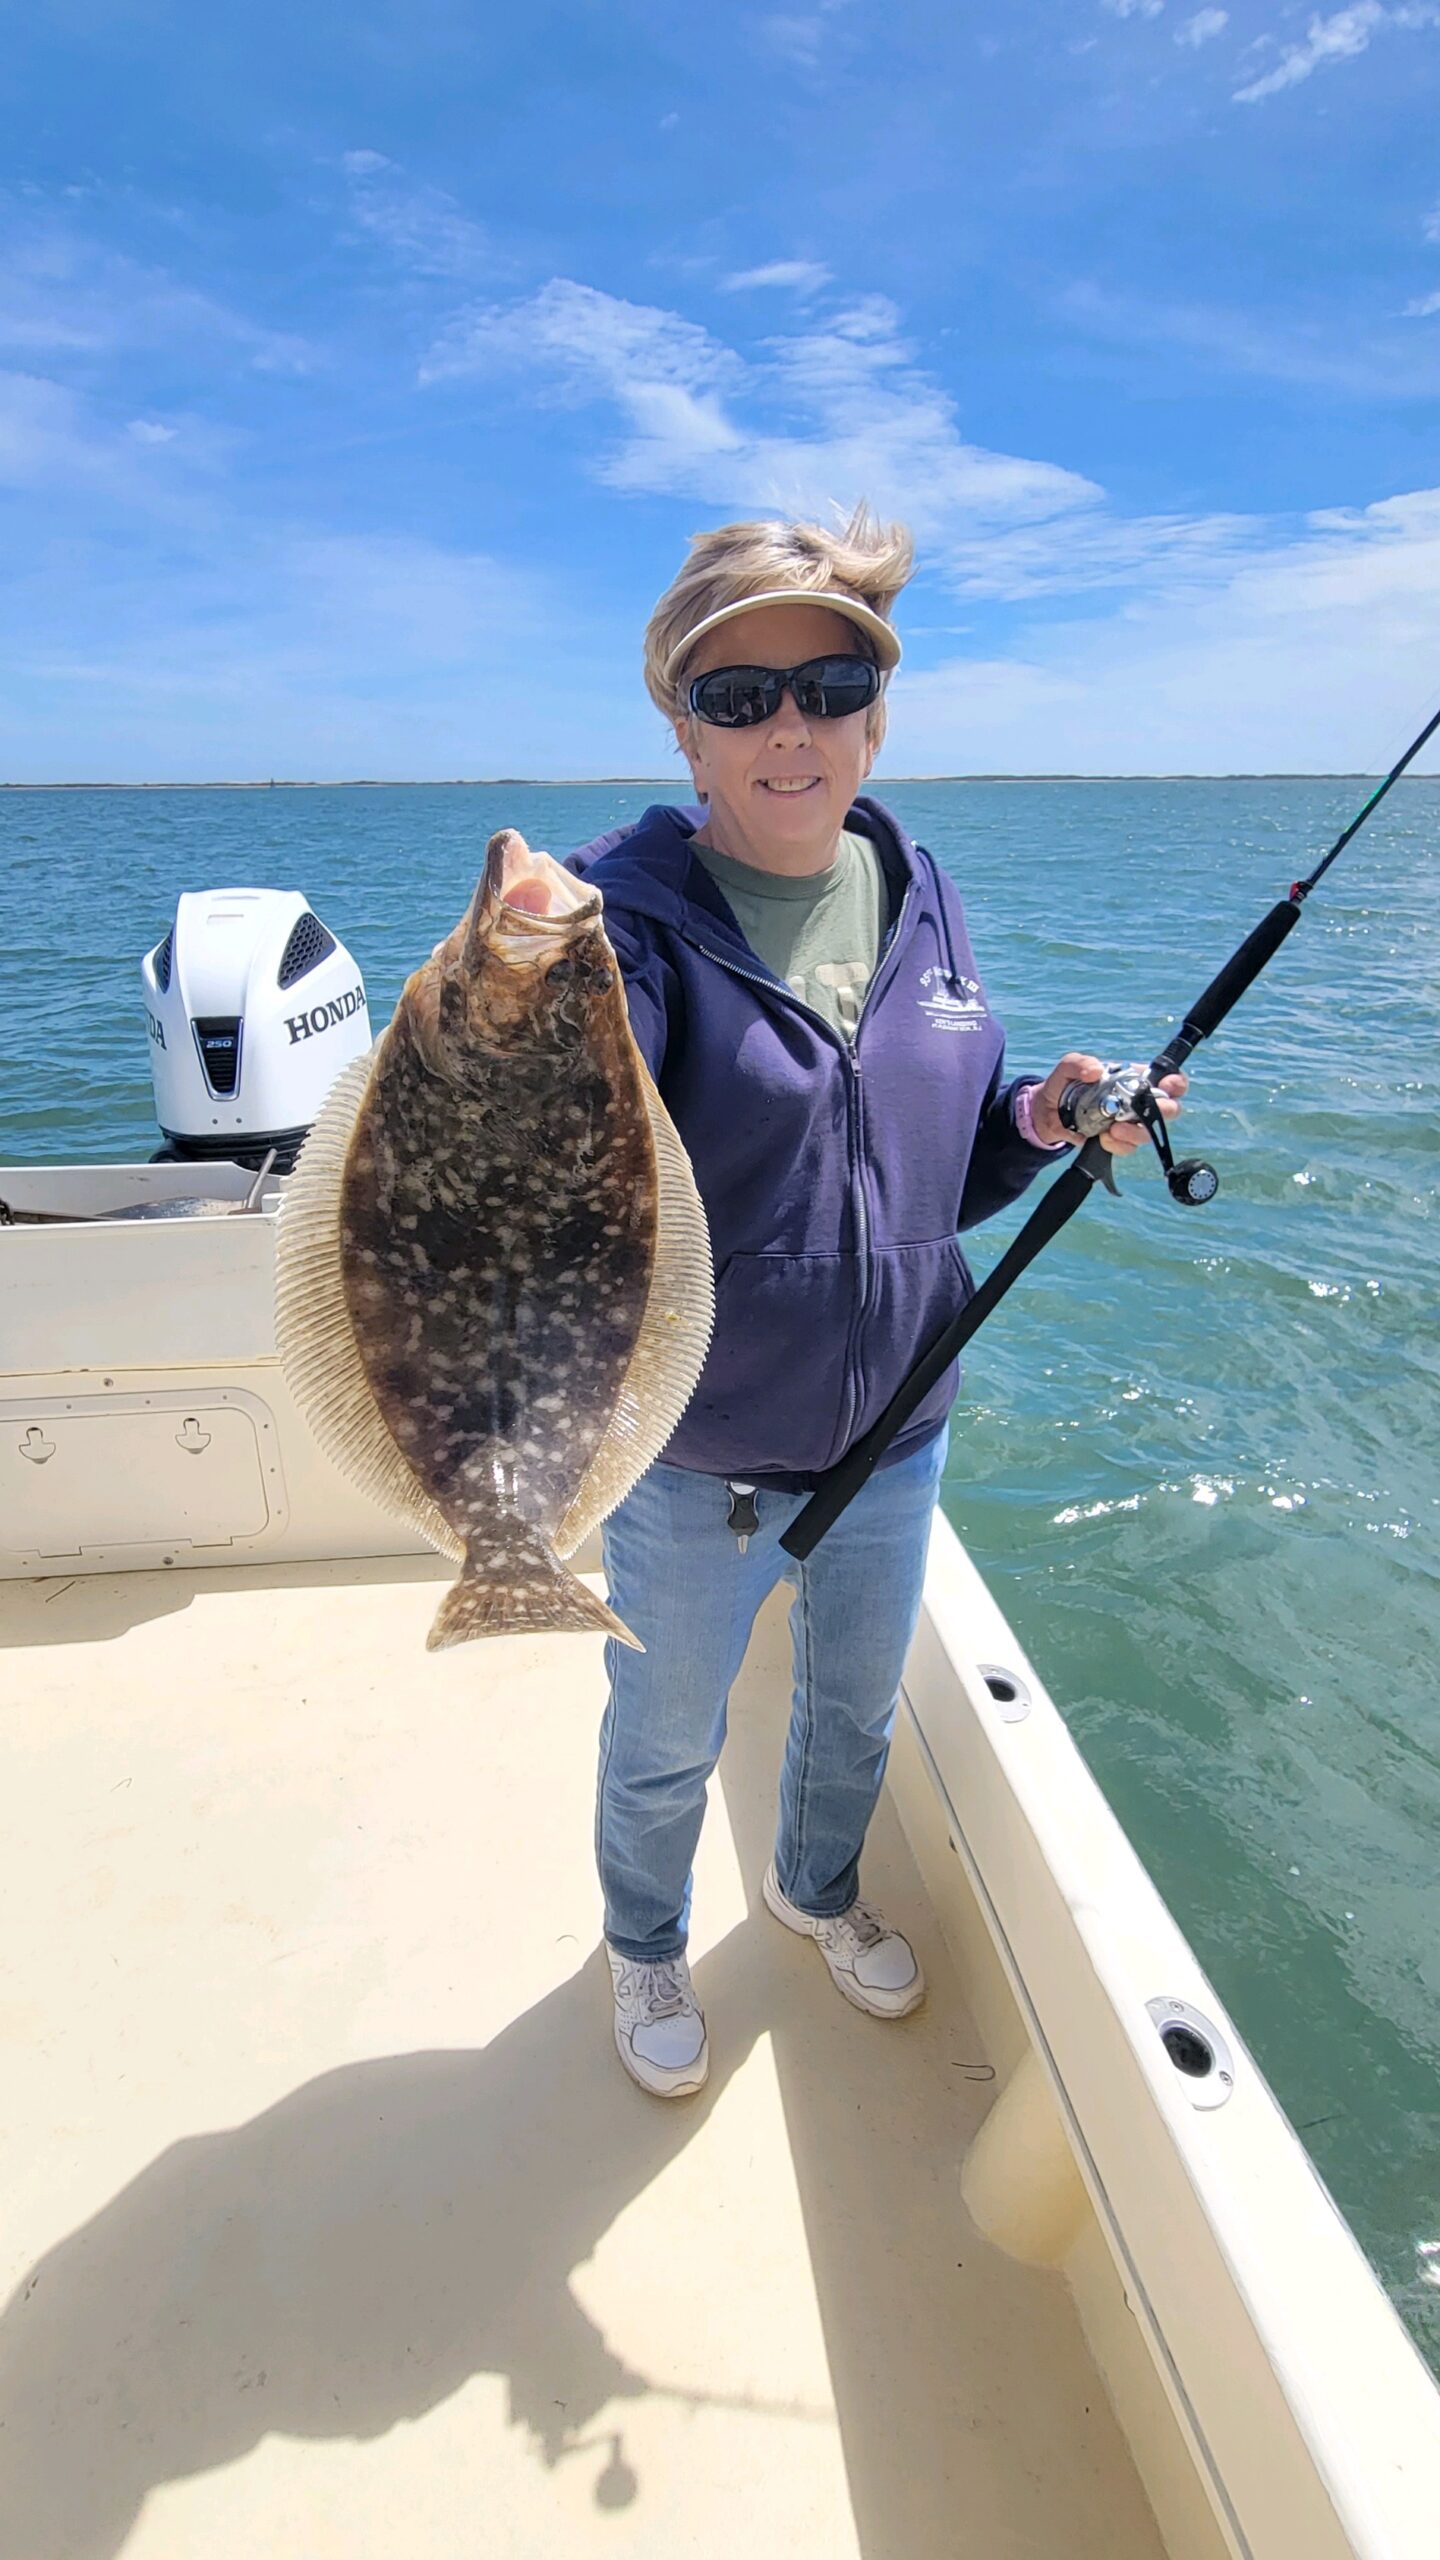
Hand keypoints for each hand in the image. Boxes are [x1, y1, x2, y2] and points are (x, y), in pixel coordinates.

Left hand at [1031, 1053, 1187, 1155]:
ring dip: (1135, 1132)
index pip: (1170, 1079)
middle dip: (1162, 1112)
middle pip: (1169, 1109)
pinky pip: (1129, 1147)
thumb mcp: (1068, 1067)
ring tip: (1113, 1129)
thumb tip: (1095, 1071)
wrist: (1048, 1112)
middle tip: (1140, 1112)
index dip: (1177, 1083)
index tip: (1168, 1087)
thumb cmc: (1064, 1083)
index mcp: (1135, 1078)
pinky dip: (1119, 1145)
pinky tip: (1104, 1138)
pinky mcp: (1118, 1140)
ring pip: (1149, 1132)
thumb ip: (1079, 1063)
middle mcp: (1138, 1101)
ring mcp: (1129, 1122)